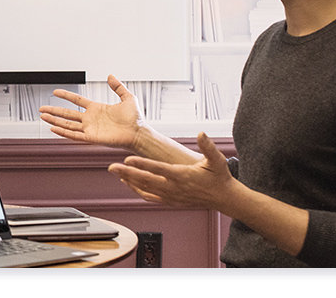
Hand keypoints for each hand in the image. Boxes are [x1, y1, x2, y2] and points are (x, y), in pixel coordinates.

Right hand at [38, 75, 141, 148]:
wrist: (139, 133)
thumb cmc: (135, 118)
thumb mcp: (127, 97)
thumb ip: (118, 87)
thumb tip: (110, 76)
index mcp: (97, 109)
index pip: (77, 101)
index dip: (66, 96)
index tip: (55, 92)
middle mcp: (91, 119)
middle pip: (67, 113)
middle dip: (54, 111)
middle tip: (41, 109)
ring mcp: (90, 129)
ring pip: (67, 124)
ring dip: (54, 121)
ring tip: (43, 117)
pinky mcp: (92, 138)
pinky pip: (74, 135)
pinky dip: (63, 132)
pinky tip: (53, 129)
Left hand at [107, 133, 237, 210]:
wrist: (224, 198)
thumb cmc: (219, 177)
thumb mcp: (217, 160)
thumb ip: (208, 146)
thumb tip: (201, 133)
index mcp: (183, 175)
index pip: (158, 169)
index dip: (142, 164)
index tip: (127, 159)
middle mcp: (174, 188)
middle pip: (146, 180)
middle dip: (127, 173)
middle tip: (111, 167)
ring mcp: (171, 196)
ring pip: (145, 190)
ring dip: (129, 181)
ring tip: (116, 173)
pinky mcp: (171, 202)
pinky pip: (150, 197)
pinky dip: (138, 191)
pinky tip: (129, 184)